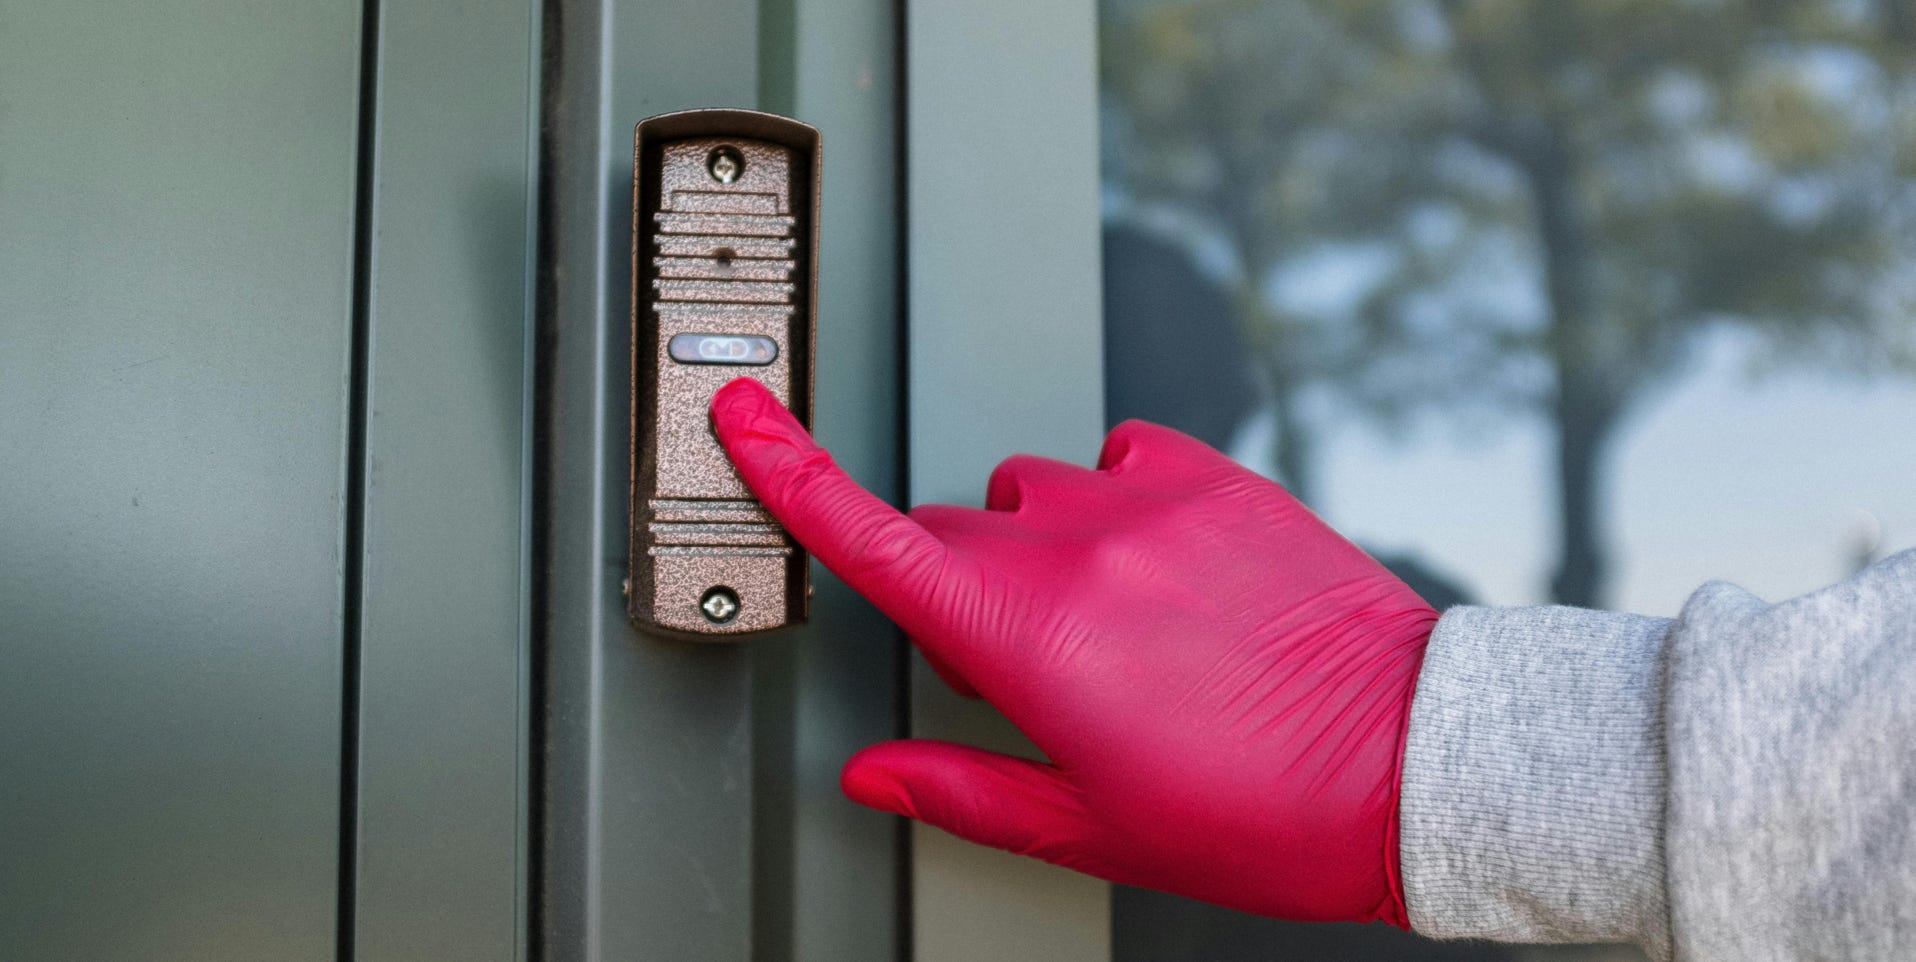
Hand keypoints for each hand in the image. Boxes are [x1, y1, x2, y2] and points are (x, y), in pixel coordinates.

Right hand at [711, 378, 1435, 925]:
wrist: (1410, 762)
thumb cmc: (1262, 813)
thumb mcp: (1090, 829)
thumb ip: (960, 791)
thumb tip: (874, 774)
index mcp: (1031, 637)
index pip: (876, 539)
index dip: (790, 470)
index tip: (742, 412)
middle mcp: (1081, 548)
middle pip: (949, 527)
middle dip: (953, 587)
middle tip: (1021, 666)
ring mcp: (1153, 501)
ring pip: (1029, 487)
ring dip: (1033, 541)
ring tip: (1104, 616)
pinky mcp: (1218, 478)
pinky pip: (1120, 456)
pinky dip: (1112, 502)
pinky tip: (1156, 566)